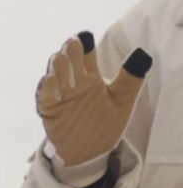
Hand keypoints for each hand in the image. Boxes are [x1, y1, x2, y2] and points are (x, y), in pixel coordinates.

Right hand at [37, 31, 151, 171]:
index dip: (85, 43)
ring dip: (59, 65)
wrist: (89, 151)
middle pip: (68, 57)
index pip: (86, 53)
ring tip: (65, 62)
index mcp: (90, 76)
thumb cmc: (105, 123)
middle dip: (70, 49)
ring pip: (54, 70)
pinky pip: (43, 93)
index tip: (86, 36)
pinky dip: (47, 86)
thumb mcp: (122, 102)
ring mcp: (59, 93)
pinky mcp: (48, 107)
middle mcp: (73, 80)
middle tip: (75, 44)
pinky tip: (53, 81)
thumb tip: (143, 54)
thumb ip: (130, 79)